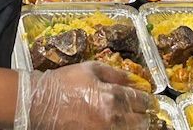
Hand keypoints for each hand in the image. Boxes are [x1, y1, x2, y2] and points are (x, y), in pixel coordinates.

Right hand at [14, 62, 154, 129]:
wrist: (42, 102)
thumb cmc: (65, 82)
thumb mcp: (90, 69)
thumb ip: (114, 73)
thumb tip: (133, 78)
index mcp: (111, 95)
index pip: (140, 101)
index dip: (148, 101)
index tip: (150, 102)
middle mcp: (112, 117)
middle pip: (141, 122)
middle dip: (144, 116)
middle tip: (143, 113)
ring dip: (135, 126)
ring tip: (134, 122)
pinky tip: (119, 126)